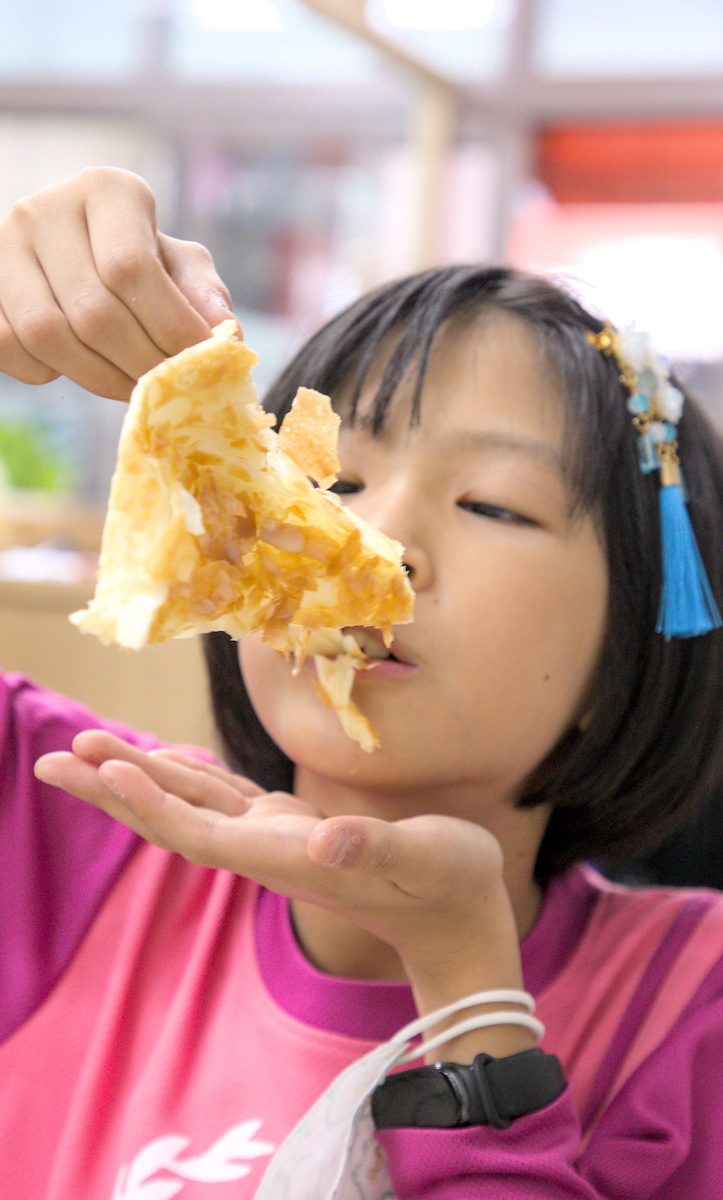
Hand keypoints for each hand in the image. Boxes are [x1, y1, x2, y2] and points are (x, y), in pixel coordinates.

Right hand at [0, 166, 236, 399]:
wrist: (82, 259)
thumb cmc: (145, 262)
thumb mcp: (183, 266)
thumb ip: (205, 295)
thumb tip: (222, 333)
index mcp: (108, 190)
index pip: (131, 267)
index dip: (168, 326)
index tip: (198, 363)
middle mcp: (47, 208)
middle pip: (92, 310)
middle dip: (139, 363)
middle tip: (168, 390)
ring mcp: (4, 245)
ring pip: (46, 334)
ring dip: (97, 377)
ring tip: (133, 389)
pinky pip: (7, 345)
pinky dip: (45, 372)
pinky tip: (76, 368)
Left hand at [35, 730, 531, 1059]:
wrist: (459, 921)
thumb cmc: (451, 886)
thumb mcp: (428, 859)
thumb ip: (377, 848)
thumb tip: (324, 842)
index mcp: (289, 858)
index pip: (202, 832)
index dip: (150, 803)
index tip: (103, 768)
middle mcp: (269, 851)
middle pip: (175, 820)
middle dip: (114, 792)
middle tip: (55, 758)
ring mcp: (277, 841)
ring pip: (193, 805)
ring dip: (140, 779)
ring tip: (89, 749)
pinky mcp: (292, 829)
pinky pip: (225, 799)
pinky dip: (190, 777)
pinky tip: (169, 761)